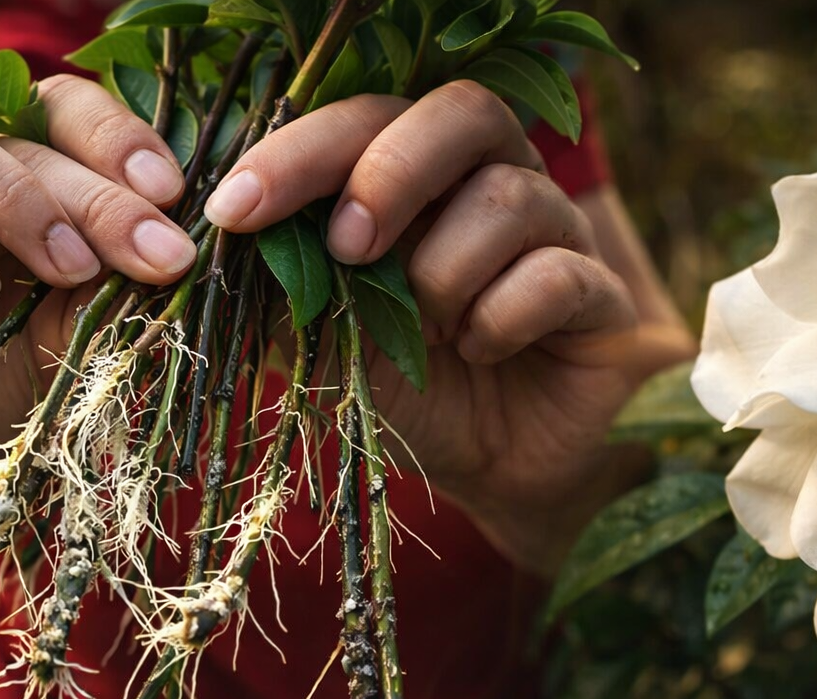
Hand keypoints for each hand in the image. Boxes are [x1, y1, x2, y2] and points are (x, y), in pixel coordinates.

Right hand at [0, 75, 197, 482]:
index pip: (71, 111)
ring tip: (70, 271)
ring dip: (17, 203)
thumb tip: (182, 266)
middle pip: (24, 134)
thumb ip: (116, 295)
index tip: (173, 196)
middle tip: (157, 257)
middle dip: (101, 197)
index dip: (121, 138)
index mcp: (35, 172)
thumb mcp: (80, 337)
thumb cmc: (13, 378)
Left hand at [204, 81, 686, 567]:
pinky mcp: (602, 293)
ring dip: (446, 274)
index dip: (300, 151)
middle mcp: (497, 179)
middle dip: (392, 173)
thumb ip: (282, 292)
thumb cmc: (407, 390)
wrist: (488, 468)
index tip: (236, 209)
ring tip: (430, 334)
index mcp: (423, 173)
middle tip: (349, 248)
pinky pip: (555, 276)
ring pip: (509, 198)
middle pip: (464, 113)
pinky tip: (482, 352)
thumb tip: (214, 249)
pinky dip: (501, 320)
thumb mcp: (325, 344)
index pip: (367, 118)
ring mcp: (558, 230)